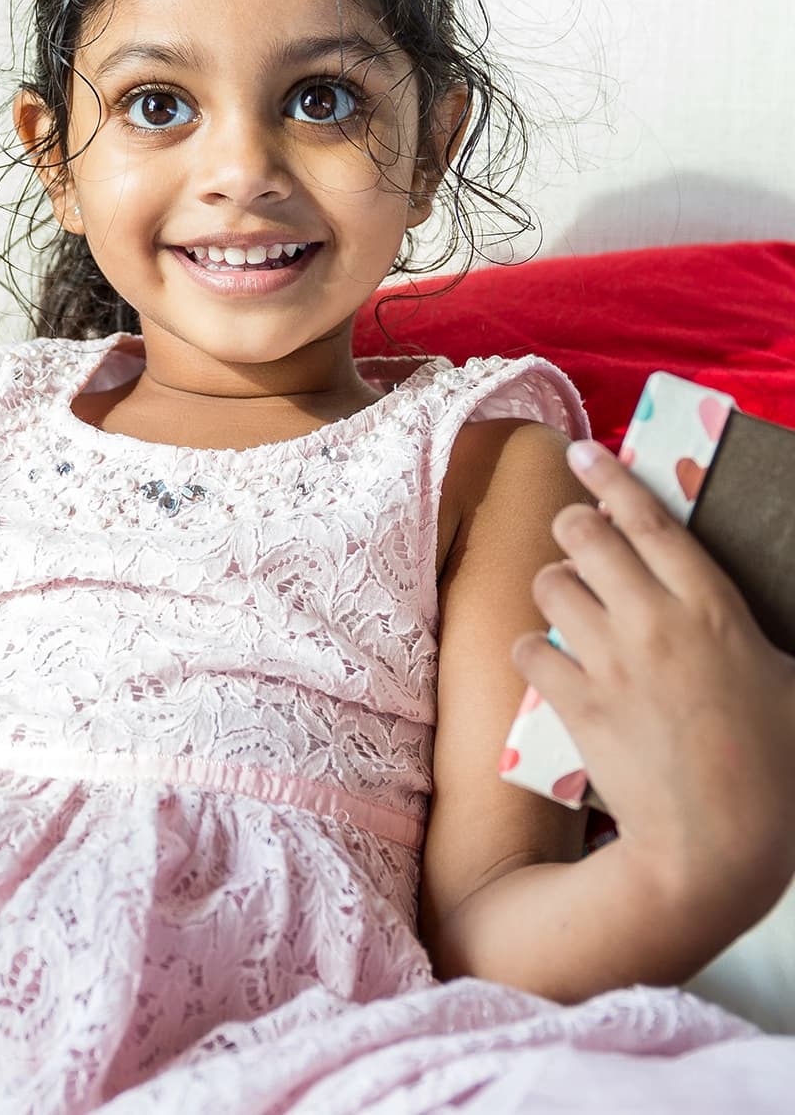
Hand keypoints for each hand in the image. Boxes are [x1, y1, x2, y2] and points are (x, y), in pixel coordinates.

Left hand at [512, 439, 794, 925]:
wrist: (717, 846)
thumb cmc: (775, 771)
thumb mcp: (792, 685)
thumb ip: (770, 641)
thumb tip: (745, 622)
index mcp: (713, 607)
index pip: (651, 519)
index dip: (611, 477)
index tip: (584, 451)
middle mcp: (656, 619)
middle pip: (586, 535)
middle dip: (573, 525)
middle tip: (577, 537)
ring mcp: (611, 658)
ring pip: (552, 583)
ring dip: (555, 586)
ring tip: (568, 605)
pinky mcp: (576, 699)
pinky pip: (529, 646)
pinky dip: (535, 650)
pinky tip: (549, 662)